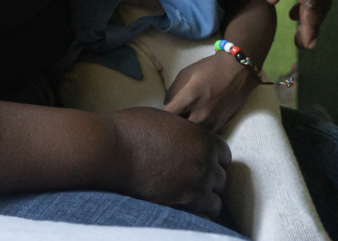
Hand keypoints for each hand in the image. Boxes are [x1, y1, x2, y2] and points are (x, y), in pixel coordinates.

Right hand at [104, 106, 230, 219]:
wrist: (113, 150)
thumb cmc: (132, 129)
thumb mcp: (165, 119)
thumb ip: (183, 132)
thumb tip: (183, 139)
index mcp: (203, 140)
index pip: (224, 155)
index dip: (212, 157)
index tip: (200, 160)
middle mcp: (206, 165)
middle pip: (221, 178)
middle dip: (209, 178)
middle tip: (191, 178)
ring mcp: (196, 188)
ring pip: (216, 201)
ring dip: (205, 198)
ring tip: (188, 196)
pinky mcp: (183, 206)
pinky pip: (204, 217)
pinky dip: (197, 215)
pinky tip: (183, 208)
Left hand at [163, 53, 255, 132]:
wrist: (238, 71)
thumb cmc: (209, 69)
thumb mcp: (185, 74)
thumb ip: (173, 92)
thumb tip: (165, 107)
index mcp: (189, 97)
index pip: (167, 115)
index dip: (159, 117)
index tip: (157, 116)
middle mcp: (200, 113)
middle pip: (178, 130)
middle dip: (171, 127)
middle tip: (168, 122)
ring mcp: (212, 122)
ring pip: (191, 136)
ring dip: (184, 132)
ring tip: (181, 124)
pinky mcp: (220, 126)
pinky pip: (203, 136)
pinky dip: (197, 133)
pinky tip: (194, 126)